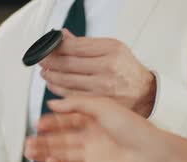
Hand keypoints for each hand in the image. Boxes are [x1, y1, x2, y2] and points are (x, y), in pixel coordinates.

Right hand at [25, 97, 164, 161]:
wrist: (148, 151)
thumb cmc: (131, 126)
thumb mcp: (101, 105)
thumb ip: (75, 104)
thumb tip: (52, 104)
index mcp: (93, 120)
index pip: (66, 121)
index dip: (51, 122)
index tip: (37, 123)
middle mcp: (90, 138)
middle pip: (60, 139)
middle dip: (43, 140)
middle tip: (28, 140)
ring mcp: (90, 156)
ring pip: (62, 155)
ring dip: (45, 153)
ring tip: (30, 151)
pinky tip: (50, 161)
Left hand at [39, 29, 155, 117]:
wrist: (144, 93)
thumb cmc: (127, 70)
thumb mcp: (112, 49)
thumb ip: (86, 44)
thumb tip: (62, 35)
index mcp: (111, 50)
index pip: (75, 46)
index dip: (56, 46)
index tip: (48, 46)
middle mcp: (107, 68)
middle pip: (68, 63)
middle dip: (50, 61)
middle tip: (42, 59)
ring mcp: (102, 87)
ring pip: (67, 80)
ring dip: (51, 75)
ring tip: (45, 71)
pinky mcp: (98, 103)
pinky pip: (71, 95)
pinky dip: (57, 89)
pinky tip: (52, 84)